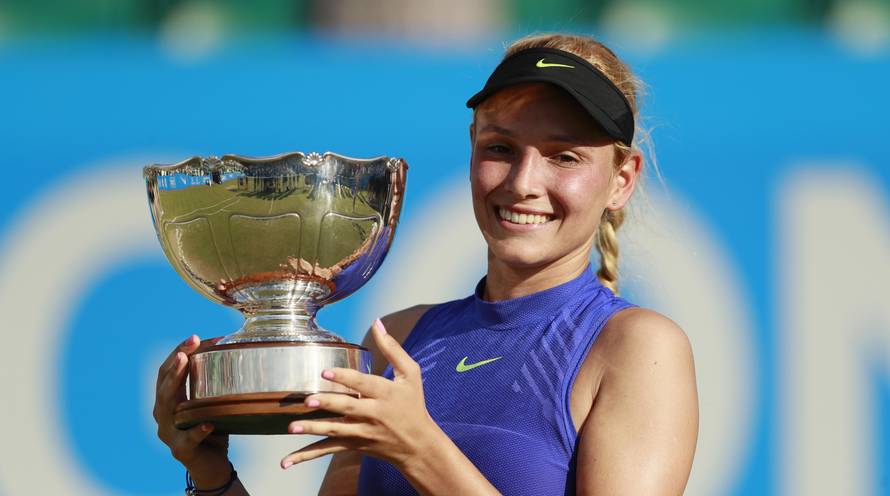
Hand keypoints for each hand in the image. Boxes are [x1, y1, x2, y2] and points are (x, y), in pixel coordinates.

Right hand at [154, 335, 230, 485]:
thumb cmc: (213, 428)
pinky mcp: (181, 450)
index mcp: (168, 401)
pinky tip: (208, 424)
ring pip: (167, 405)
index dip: (178, 352)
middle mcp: (163, 414)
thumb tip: (233, 350)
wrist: (211, 465)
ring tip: (185, 364)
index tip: (194, 337)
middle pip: (164, 383)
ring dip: (175, 382)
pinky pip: (188, 438)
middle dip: (176, 359)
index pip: (167, 371)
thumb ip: (213, 383)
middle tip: (191, 342)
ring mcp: (169, 433)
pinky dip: (198, 430)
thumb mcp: (210, 402)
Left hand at [280, 319, 441, 469]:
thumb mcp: (410, 374)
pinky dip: (307, 456)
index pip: (363, 384)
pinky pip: (328, 451)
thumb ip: (393, 348)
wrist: (418, 445)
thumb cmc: (413, 404)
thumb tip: (377, 322)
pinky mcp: (355, 445)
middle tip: (309, 400)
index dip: (345, 378)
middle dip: (328, 404)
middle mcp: (375, 414)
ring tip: (293, 426)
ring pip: (336, 431)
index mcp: (386, 394)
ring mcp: (363, 432)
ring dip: (314, 429)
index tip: (325, 372)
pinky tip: (286, 461)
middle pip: (348, 408)